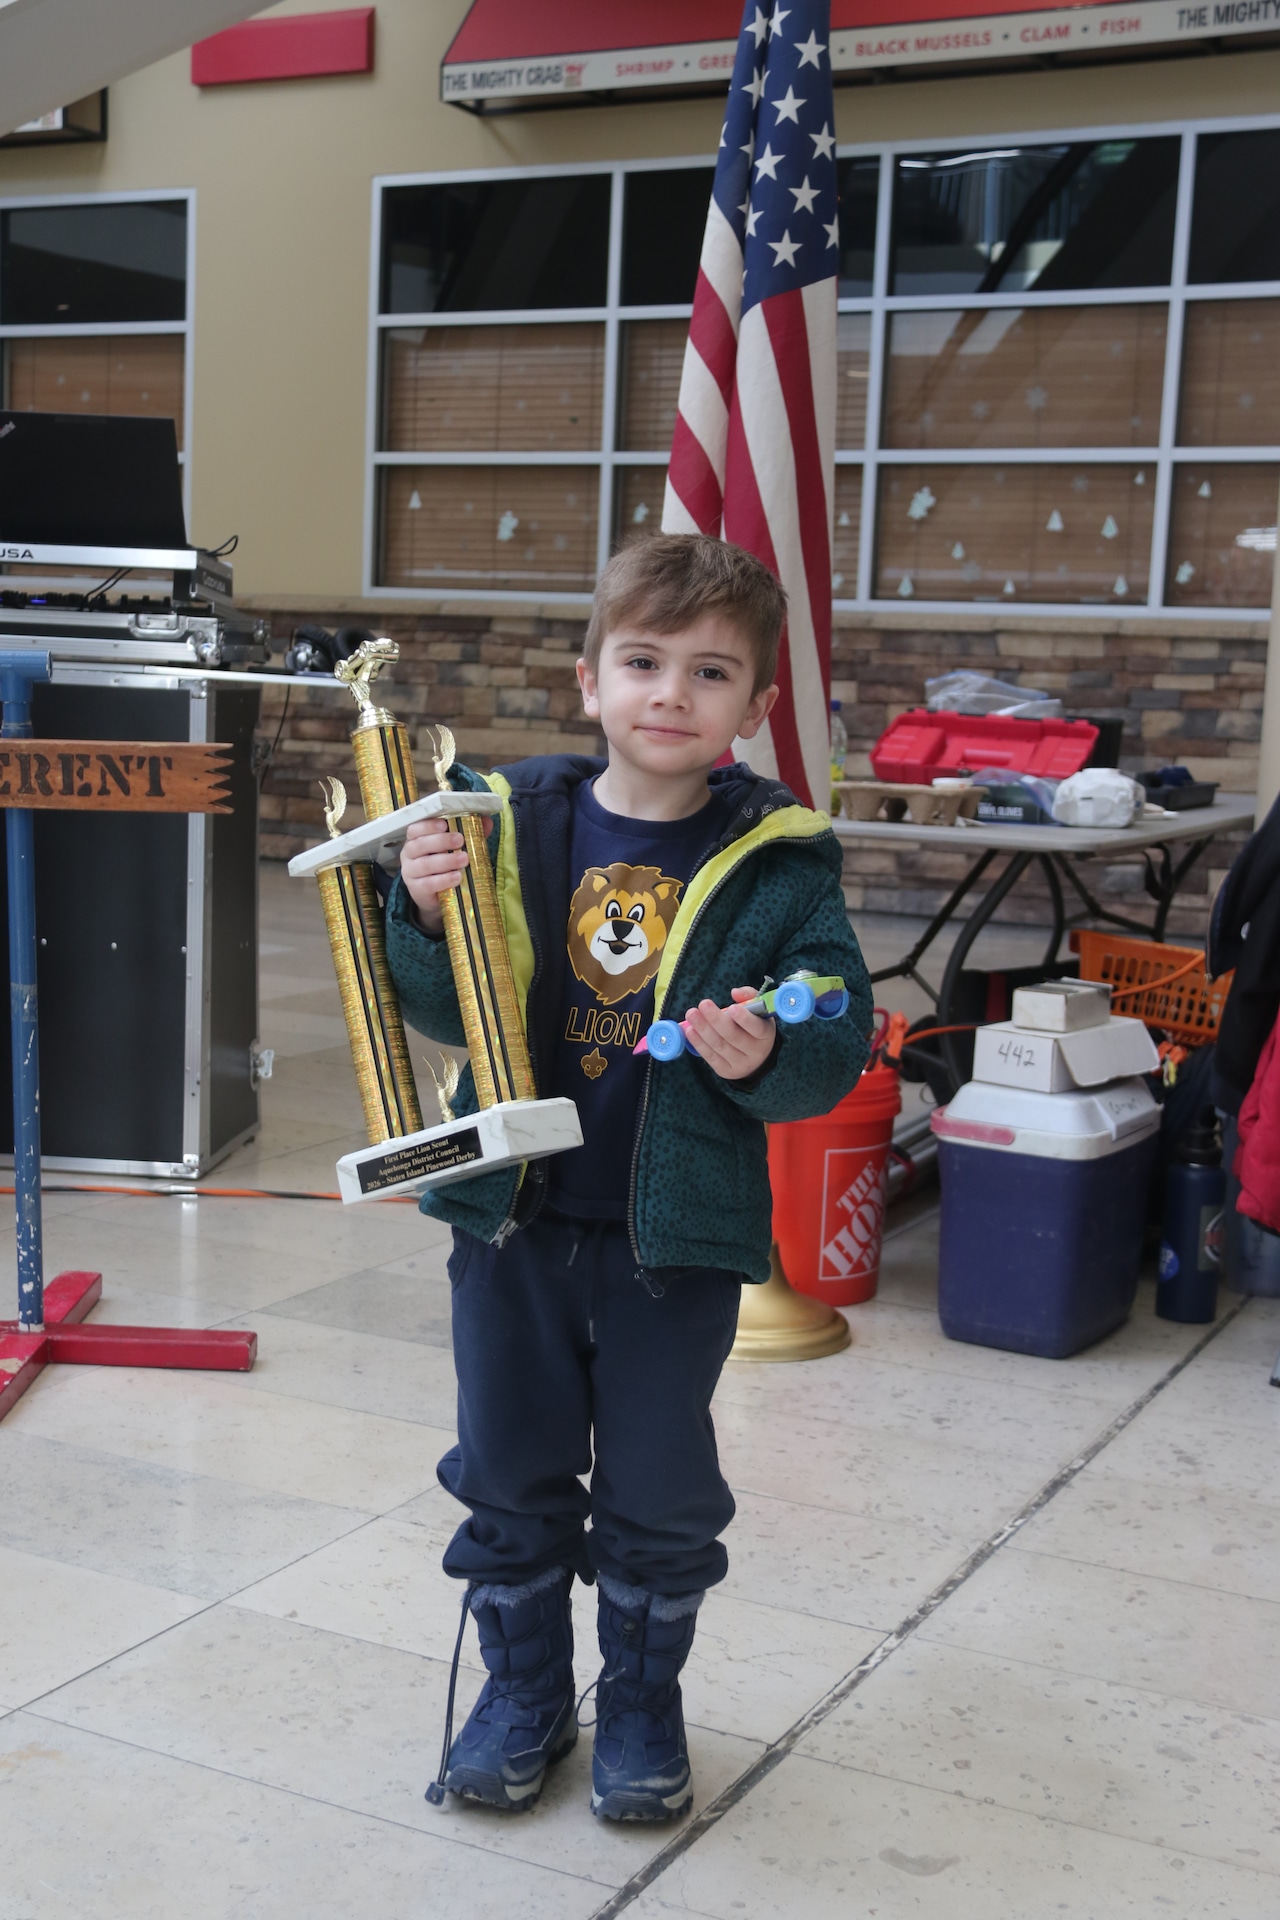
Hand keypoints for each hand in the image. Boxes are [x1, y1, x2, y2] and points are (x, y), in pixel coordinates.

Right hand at [399, 815, 492, 934]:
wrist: (438, 897)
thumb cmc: (445, 867)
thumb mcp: (455, 849)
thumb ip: (469, 834)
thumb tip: (487, 821)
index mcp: (416, 840)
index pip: (415, 829)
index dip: (428, 825)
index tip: (445, 824)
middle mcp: (409, 855)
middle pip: (420, 844)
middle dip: (441, 841)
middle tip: (460, 840)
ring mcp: (410, 873)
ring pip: (425, 864)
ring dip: (446, 861)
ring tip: (464, 859)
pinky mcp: (416, 890)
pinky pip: (428, 884)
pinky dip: (444, 880)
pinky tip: (457, 877)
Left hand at [681, 986, 775, 1081]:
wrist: (756, 1057)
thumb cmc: (755, 1026)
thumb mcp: (758, 1010)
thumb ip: (749, 996)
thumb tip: (735, 992)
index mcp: (766, 1035)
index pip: (757, 1028)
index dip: (744, 1019)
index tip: (731, 1008)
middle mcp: (756, 1052)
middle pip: (734, 1036)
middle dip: (716, 1020)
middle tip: (703, 1004)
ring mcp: (740, 1064)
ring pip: (719, 1046)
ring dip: (703, 1029)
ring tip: (692, 1014)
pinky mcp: (726, 1070)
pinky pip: (710, 1056)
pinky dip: (698, 1043)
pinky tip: (690, 1030)